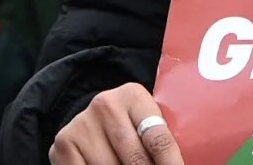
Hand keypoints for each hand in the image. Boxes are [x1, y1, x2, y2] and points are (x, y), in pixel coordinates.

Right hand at [49, 83, 181, 164]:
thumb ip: (162, 136)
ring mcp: (81, 125)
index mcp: (134, 96)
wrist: (92, 119)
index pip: (159, 138)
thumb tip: (189, 158)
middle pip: (136, 159)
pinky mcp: (63, 145)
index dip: (171, 164)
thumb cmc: (131, 124)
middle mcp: (105, 105)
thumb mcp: (147, 121)